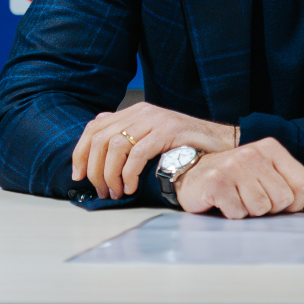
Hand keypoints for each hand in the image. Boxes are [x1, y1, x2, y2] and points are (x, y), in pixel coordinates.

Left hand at [72, 104, 235, 199]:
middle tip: (101, 190)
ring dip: (110, 174)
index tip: (78, 176)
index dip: (79, 153)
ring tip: (116, 191)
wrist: (224, 142)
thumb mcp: (154, 137)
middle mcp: (142, 111)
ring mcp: (156, 120)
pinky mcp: (168, 131)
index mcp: (135, 111)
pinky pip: (137, 154)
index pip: (94, 127)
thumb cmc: (188, 146)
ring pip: (115, 146)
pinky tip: (131, 187)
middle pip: (100, 139)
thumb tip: (98, 154)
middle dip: (94, 169)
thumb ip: (130, 138)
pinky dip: (128, 174)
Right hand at [174, 139, 303, 218]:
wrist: (192, 173)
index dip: (296, 202)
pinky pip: (239, 213)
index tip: (280, 202)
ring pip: (261, 208)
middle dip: (270, 208)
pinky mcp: (216, 183)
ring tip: (238, 198)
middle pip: (283, 199)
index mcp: (272, 149)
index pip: (303, 183)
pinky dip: (232, 214)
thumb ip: (302, 191)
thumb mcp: (270, 178)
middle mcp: (254, 153)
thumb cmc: (236, 178)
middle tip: (252, 198)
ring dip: (250, 211)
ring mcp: (234, 167)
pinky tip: (224, 202)